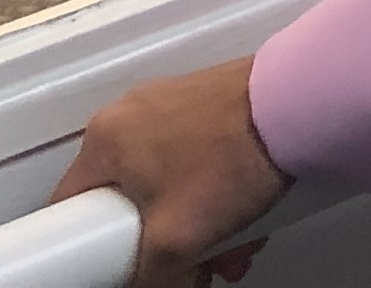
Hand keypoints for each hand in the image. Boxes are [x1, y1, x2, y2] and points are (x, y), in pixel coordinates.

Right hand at [52, 57, 288, 287]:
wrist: (298, 104)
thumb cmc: (230, 158)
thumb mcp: (174, 241)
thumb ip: (151, 275)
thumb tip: (152, 284)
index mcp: (103, 140)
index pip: (71, 205)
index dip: (90, 244)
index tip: (118, 261)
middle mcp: (132, 114)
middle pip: (131, 199)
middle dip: (166, 243)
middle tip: (195, 265)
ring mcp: (173, 103)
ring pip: (171, 183)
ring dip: (200, 223)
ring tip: (236, 246)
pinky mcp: (211, 102)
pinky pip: (199, 159)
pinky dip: (218, 191)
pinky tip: (250, 214)